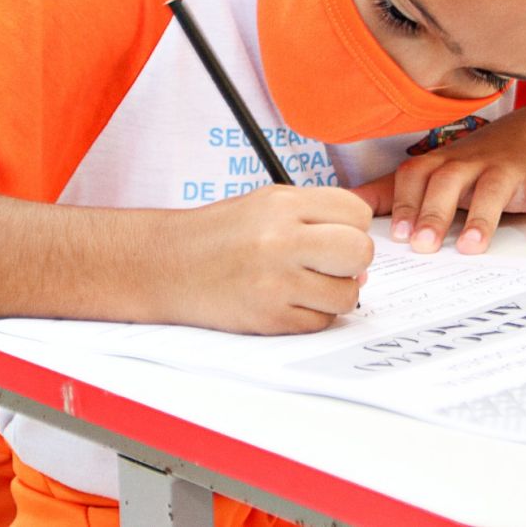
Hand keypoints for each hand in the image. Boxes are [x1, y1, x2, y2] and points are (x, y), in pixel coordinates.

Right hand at [162, 185, 373, 334]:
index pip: (356, 212)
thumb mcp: (265, 204)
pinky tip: (288, 301)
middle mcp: (281, 239)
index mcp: (283, 204)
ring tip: (308, 285)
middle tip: (331, 264)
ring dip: (335, 294)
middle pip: (359, 252)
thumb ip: (314, 217)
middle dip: (353, 261)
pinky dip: (312, 316)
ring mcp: (276, 281)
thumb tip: (358, 255)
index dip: (352, 227)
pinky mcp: (269, 317)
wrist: (166, 265)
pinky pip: (320, 322)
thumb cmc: (220, 234)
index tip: (335, 235)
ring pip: (347, 295)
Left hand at [352, 109, 525, 255]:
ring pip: (493, 188)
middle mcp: (471, 161)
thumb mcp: (434, 170)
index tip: (396, 234)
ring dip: (483, 218)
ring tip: (472, 248)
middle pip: (449, 181)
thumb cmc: (477, 160)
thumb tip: (345, 207)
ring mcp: (507, 167)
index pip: (415, 176)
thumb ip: (391, 190)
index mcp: (442, 162)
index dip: (404, 202)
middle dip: (435, 212)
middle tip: (423, 246)